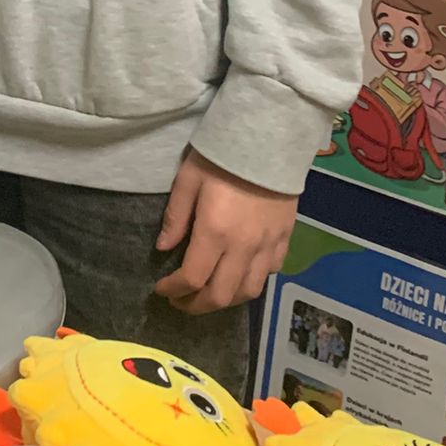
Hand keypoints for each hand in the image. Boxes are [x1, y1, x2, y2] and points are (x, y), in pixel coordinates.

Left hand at [153, 151, 297, 313]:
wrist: (268, 140)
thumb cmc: (221, 156)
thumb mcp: (187, 180)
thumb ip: (175, 217)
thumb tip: (162, 249)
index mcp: (214, 232)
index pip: (192, 279)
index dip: (174, 290)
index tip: (161, 289)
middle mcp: (243, 247)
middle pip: (220, 296)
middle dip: (195, 305)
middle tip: (180, 301)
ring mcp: (267, 246)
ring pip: (248, 292)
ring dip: (224, 301)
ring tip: (207, 294)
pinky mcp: (284, 239)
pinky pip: (269, 274)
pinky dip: (250, 282)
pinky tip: (237, 275)